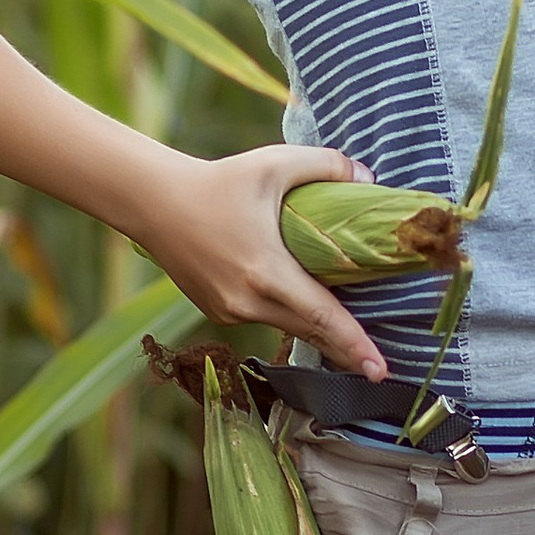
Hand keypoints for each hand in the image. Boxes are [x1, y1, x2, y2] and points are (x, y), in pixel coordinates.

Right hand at [129, 143, 388, 378]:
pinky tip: (301, 306)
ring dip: (315, 329)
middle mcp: (247, 302)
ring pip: (286, 326)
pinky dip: (285, 314)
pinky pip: (263, 317)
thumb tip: (368, 178)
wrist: (154, 202)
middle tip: (378, 370)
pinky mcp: (218, 311)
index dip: (355, 345)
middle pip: (309, 332)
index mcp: (266, 272)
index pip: (322, 317)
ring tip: (349, 338)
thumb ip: (327, 165)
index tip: (380, 371)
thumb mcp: (275, 163)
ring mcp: (229, 311)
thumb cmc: (218, 181)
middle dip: (345, 350)